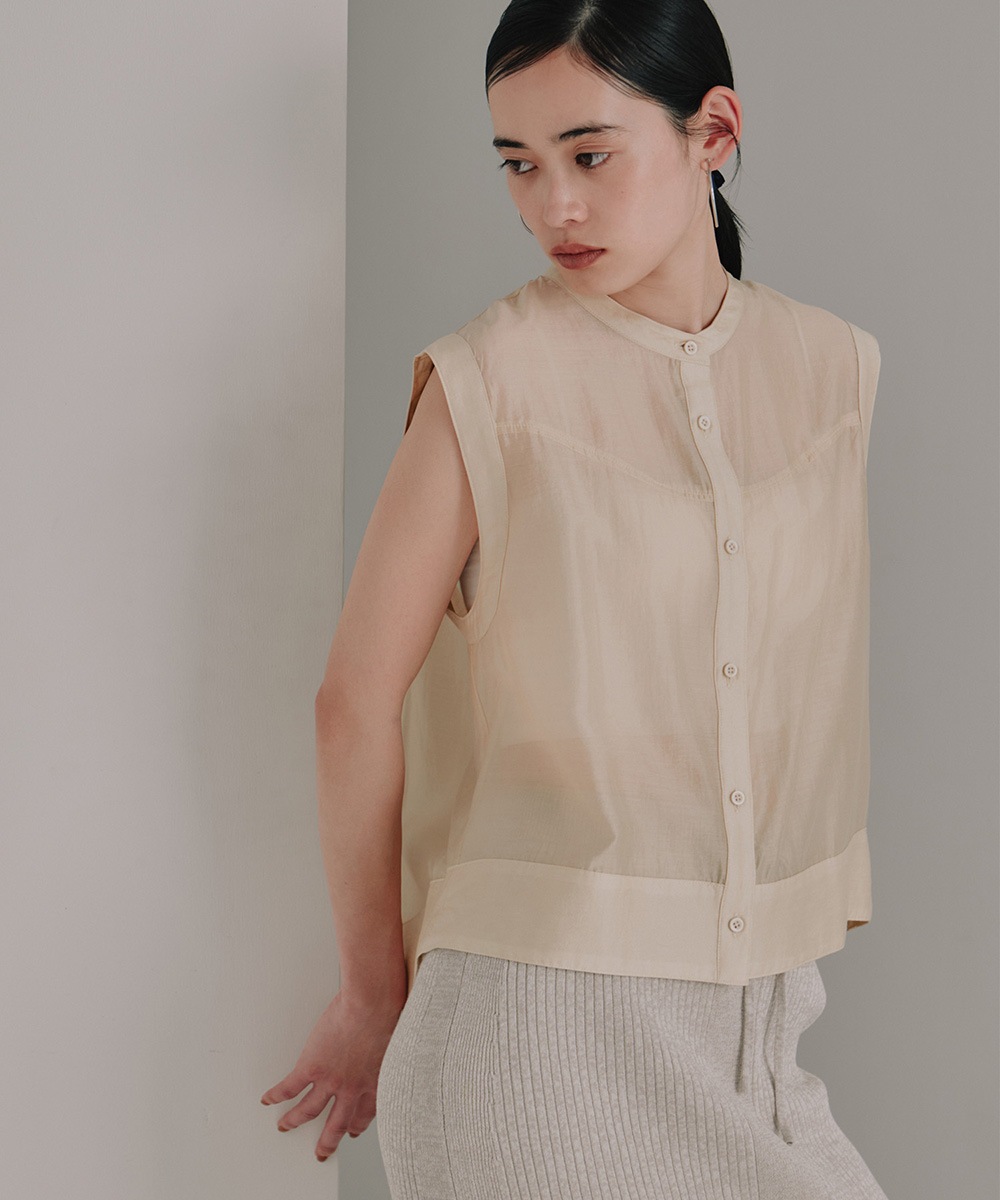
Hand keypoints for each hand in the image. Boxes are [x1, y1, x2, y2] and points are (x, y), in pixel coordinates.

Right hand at [260, 989, 404, 1161]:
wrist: (374, 1004)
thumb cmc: (390, 1013)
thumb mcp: (396, 1043)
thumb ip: (388, 1054)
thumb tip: (386, 1046)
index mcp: (376, 1082)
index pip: (365, 1113)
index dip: (357, 1125)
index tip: (352, 1130)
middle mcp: (353, 1088)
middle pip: (338, 1123)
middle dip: (328, 1141)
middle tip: (321, 1151)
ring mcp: (331, 1079)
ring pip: (309, 1110)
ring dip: (295, 1120)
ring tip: (285, 1125)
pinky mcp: (312, 1066)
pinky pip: (291, 1087)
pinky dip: (278, 1095)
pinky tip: (269, 1098)